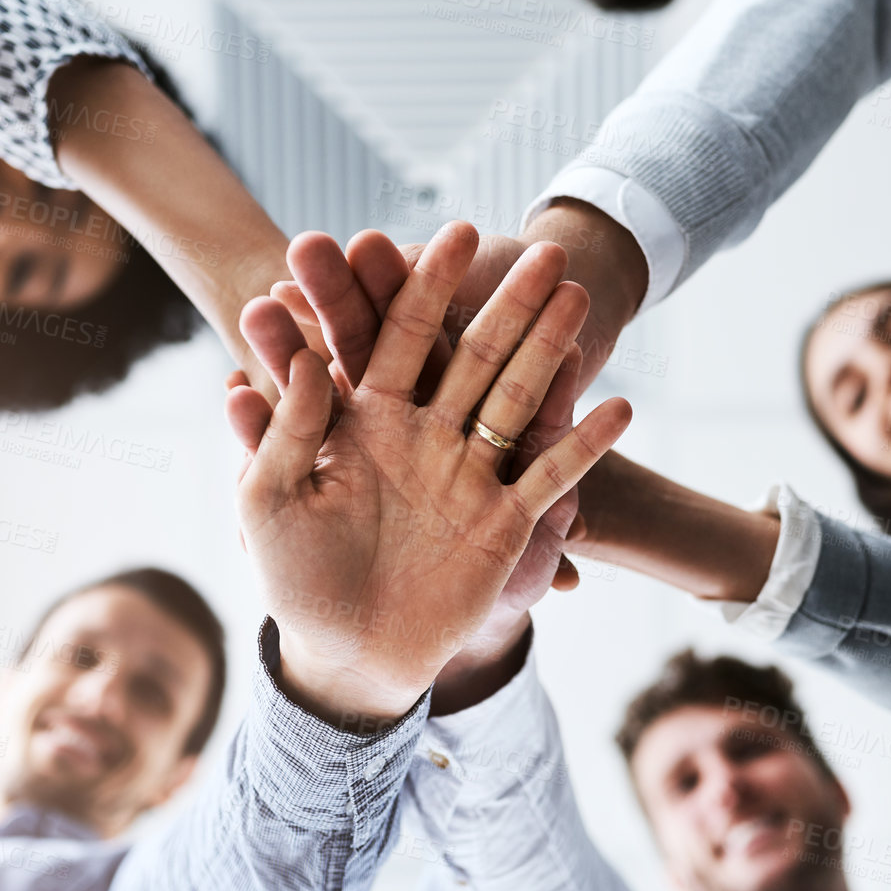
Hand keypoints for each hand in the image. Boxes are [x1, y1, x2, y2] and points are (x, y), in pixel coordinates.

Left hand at [228, 223, 631, 724]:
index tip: (455, 234)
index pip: (397, 337)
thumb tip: (300, 365)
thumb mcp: (269, 502)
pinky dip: (583, 446)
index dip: (425, 287)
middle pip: (472, 354)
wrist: (345, 655)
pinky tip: (621, 408)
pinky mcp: (503, 522)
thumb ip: (284, 435)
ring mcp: (469, 474)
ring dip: (550, 352)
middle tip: (544, 251)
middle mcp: (425, 435)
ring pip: (517, 399)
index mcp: (366, 420)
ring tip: (582, 300)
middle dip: (507, 303)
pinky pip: (550, 475)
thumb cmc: (295, 578)